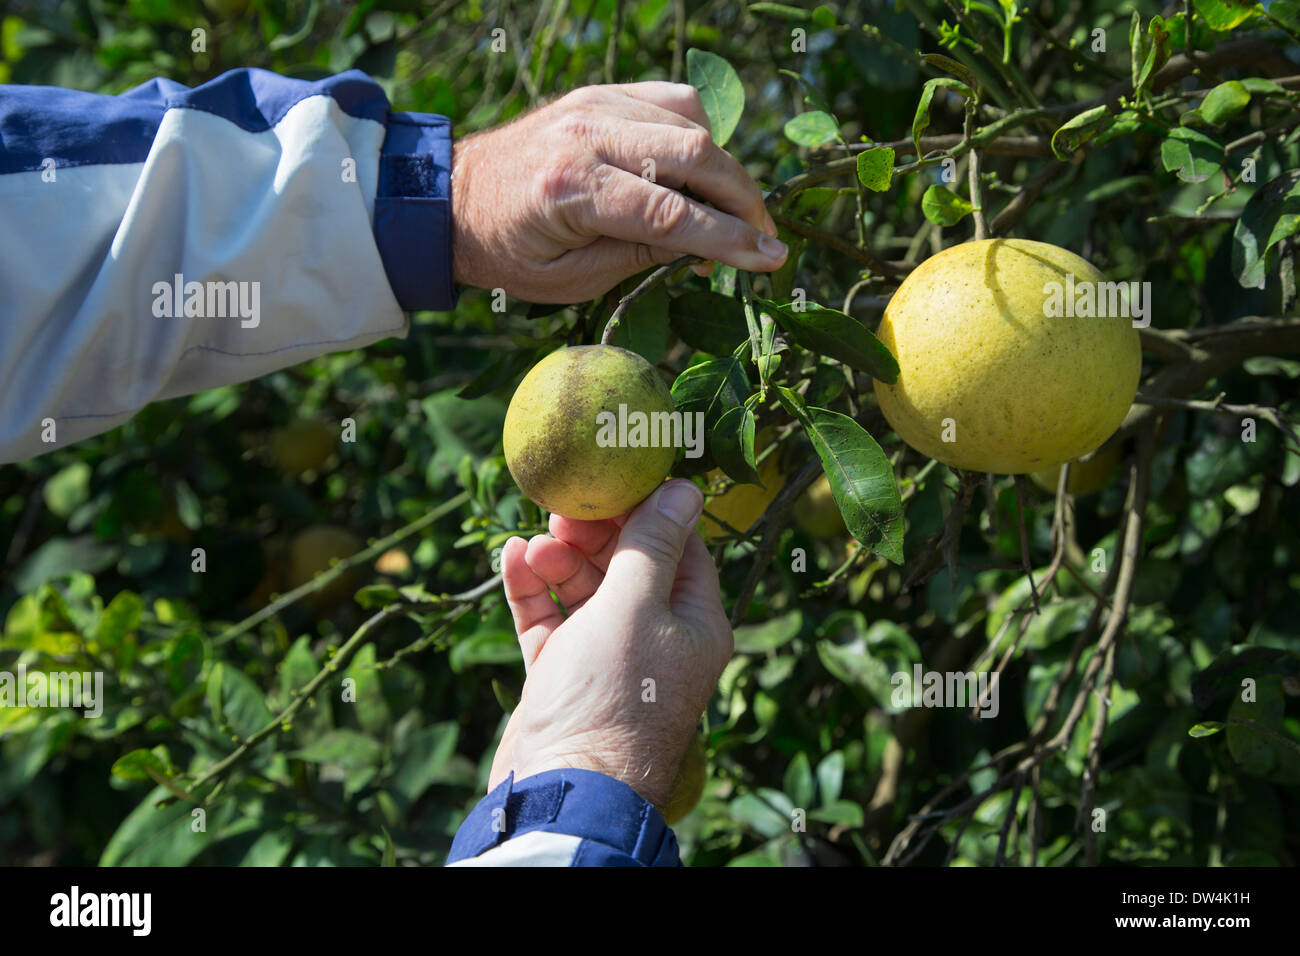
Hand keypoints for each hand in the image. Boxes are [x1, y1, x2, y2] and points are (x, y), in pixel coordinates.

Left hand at [451, 82, 786, 302]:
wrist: (453, 199)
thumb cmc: (509, 252)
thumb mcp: (570, 280)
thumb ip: (640, 259)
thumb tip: (709, 246)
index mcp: (570, 189)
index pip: (671, 211)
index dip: (729, 238)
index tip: (771, 258)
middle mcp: (586, 134)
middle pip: (694, 153)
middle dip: (742, 199)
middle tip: (763, 237)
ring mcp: (594, 104)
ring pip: (691, 121)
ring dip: (724, 168)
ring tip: (728, 211)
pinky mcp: (600, 93)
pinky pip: (671, 102)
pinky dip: (698, 136)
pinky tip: (696, 171)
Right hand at [490, 480, 732, 811]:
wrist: (564, 787)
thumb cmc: (612, 697)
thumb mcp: (635, 606)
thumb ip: (652, 544)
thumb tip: (685, 487)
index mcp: (694, 623)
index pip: (680, 548)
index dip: (647, 511)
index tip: (611, 481)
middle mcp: (657, 638)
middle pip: (629, 565)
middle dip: (595, 535)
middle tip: (562, 512)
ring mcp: (608, 659)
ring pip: (585, 589)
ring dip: (559, 560)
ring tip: (534, 544)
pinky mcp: (564, 675)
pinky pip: (550, 619)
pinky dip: (533, 589)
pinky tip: (512, 558)